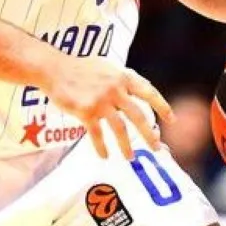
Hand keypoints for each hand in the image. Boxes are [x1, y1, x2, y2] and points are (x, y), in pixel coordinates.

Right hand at [44, 57, 174, 160]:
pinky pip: (97, 134)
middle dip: (149, 134)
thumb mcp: (107, 68)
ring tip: (130, 158)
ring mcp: (101, 100)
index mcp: (123, 77)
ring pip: (120, 128)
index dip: (162, 106)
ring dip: (126, 145)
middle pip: (138, 115)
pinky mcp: (86, 111)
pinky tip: (105, 156)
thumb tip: (138, 97)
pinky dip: (101, 146)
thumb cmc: (80, 69)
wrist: (54, 69)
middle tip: (157, 148)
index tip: (171, 120)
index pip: (149, 92)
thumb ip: (122, 81)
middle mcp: (115, 88)